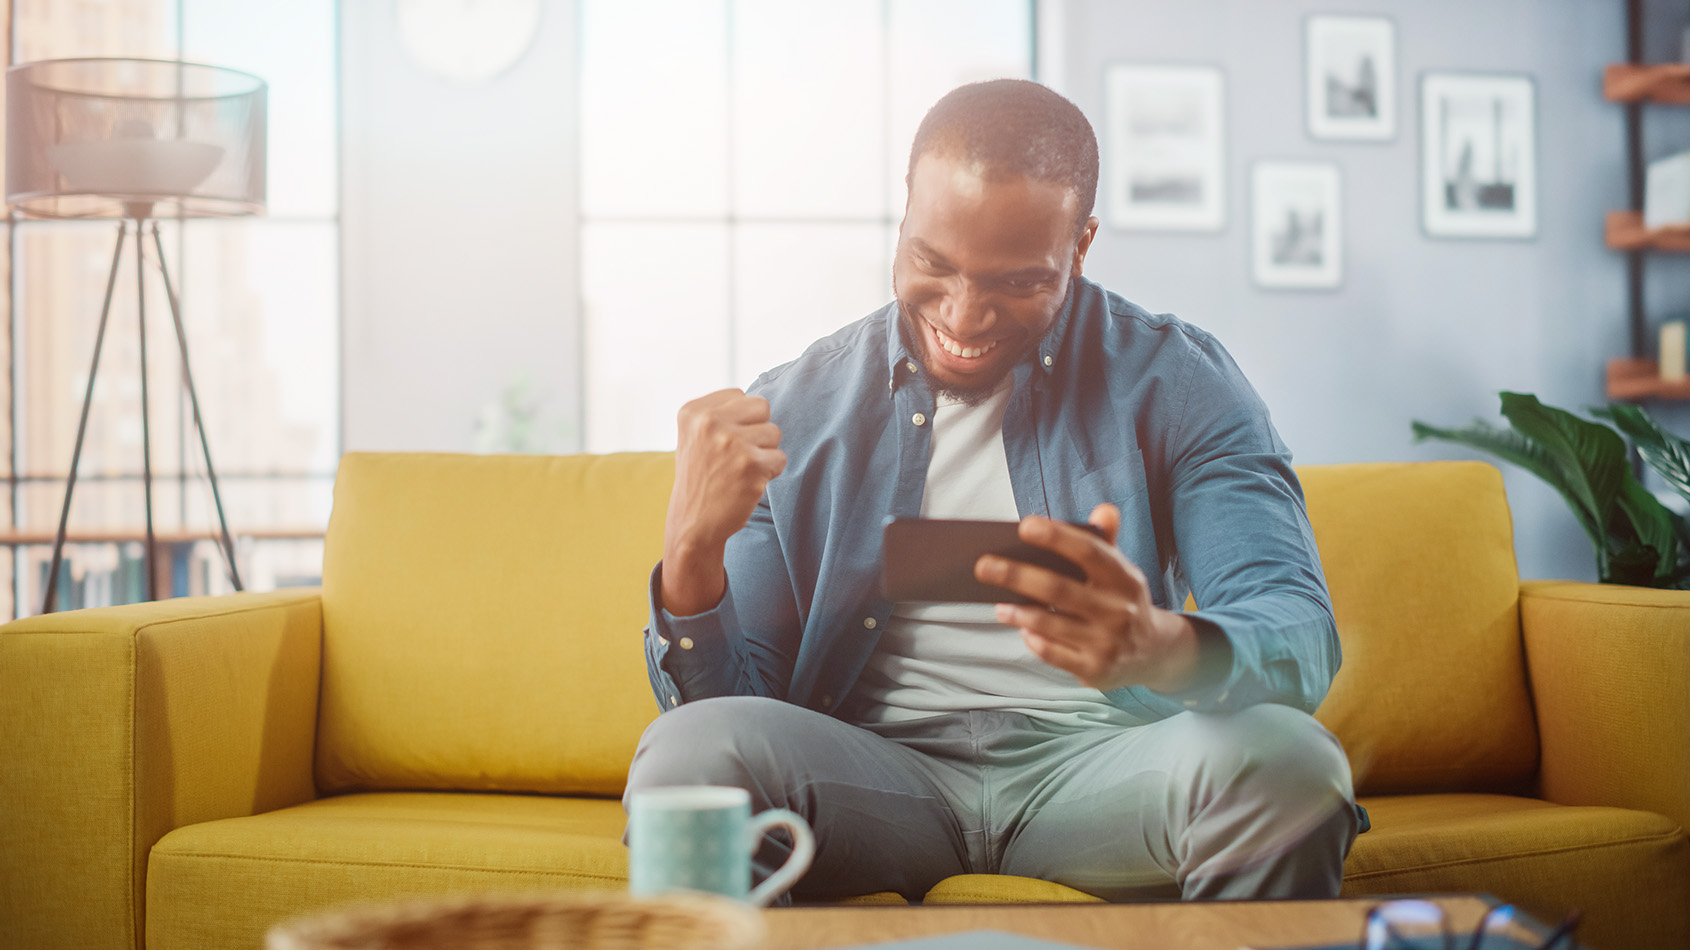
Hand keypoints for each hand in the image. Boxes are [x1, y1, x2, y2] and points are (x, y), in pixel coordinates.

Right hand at [661, 389, 785, 615]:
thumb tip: (763, 402)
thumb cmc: (701, 478)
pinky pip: (780, 458)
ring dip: (765, 453)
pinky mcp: (751, 465)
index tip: (722, 443)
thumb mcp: (695, 436)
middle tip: (737, 456)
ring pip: (775, 432)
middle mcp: (709, 422)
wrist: (693, 525)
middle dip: (758, 430)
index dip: (741, 421)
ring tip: (740, 470)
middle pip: (762, 407)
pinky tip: (748, 483)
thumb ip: (722, 413)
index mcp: (693, 411)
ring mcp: (731, 442)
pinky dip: (770, 472)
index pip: (741, 396)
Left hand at [974, 504, 1201, 693]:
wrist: (1154, 653)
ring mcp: (1107, 642)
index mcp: (1125, 579)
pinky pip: (1053, 653)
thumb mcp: (1122, 571)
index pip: (1090, 552)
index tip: (1024, 526)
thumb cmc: (1123, 601)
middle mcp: (1118, 610)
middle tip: (983, 565)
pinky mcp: (1094, 670)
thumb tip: (1104, 510)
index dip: (1057, 537)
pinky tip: (1021, 628)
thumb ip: (1107, 541)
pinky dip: (1033, 640)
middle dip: (1016, 576)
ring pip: (1050, 623)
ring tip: (997, 604)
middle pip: (1058, 589)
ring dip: (1018, 613)